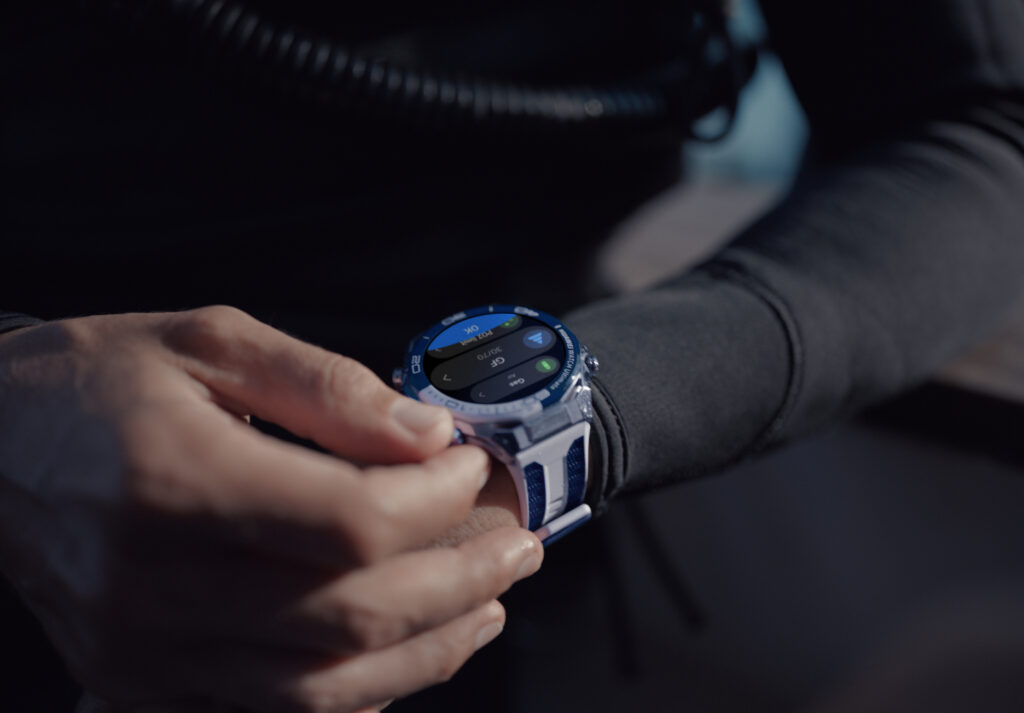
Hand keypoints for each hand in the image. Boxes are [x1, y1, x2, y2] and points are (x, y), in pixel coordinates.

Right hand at [0, 306, 542, 711]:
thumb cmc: (96, 382)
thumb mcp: (210, 341)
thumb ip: (328, 388)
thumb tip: (428, 434)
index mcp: (176, 479)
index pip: (351, 520)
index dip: (438, 500)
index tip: (473, 466)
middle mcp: (158, 583)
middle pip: (355, 611)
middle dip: (463, 579)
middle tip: (518, 544)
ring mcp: (148, 651)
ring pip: (327, 683)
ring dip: (431, 647)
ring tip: (489, 603)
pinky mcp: (144, 682)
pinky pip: (279, 709)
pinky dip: (364, 686)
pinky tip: (411, 647)